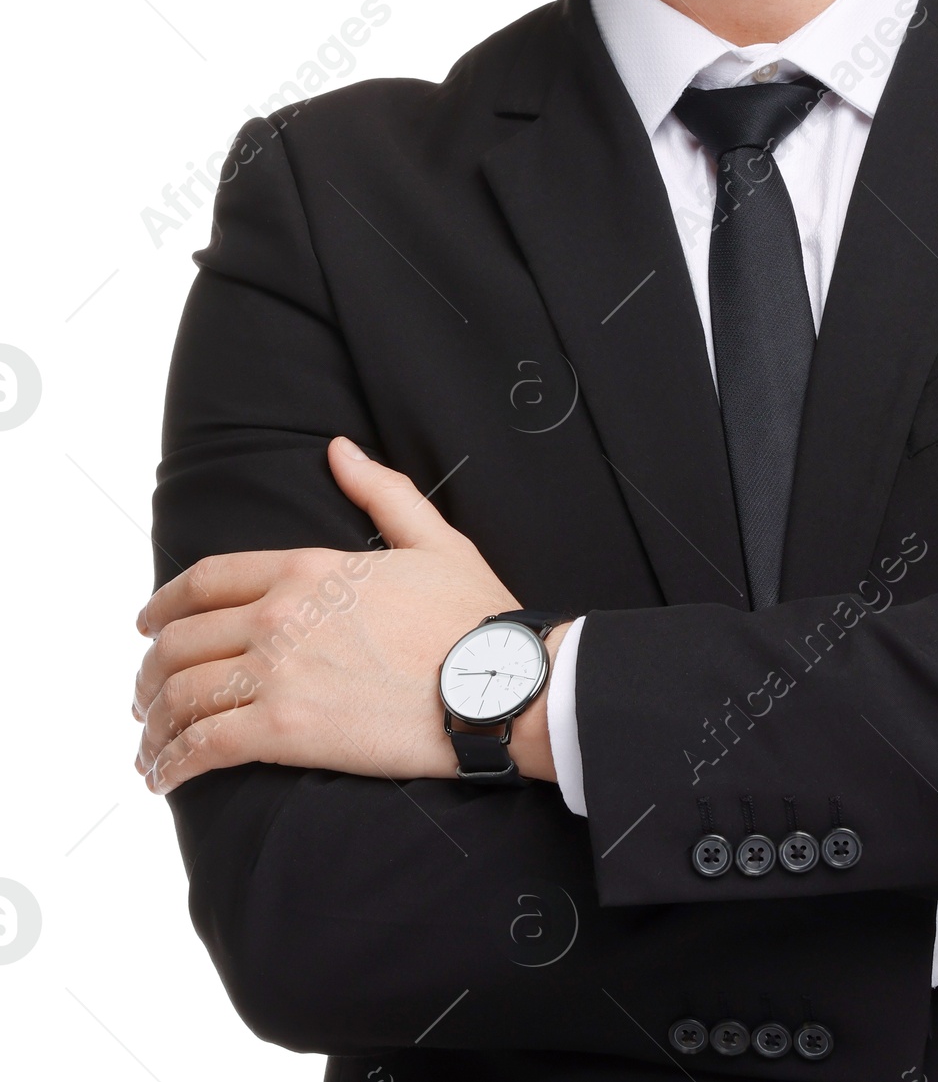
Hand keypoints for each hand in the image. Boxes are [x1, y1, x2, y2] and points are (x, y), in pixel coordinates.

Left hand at [132, 437, 564, 792]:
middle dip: (151, 672)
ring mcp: (277, 673)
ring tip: (151, 747)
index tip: (146, 626)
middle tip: (147, 697)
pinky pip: (201, 747)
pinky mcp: (284, 732)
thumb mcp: (433, 538)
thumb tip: (339, 450)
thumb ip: (379, 491)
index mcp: (308, 567)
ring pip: (180, 696)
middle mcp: (279, 615)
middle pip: (179, 641)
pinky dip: (171, 765)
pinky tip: (165, 778)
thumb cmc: (475, 614)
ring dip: (153, 724)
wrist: (500, 682)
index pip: (206, 581)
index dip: (163, 604)